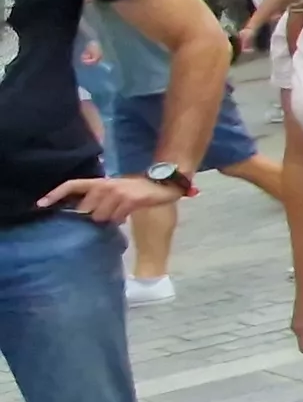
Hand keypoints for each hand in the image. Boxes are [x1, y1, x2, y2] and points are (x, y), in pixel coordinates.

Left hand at [36, 173, 179, 222]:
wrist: (164, 183)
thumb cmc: (138, 188)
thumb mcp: (116, 190)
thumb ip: (100, 198)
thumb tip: (86, 213)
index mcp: (100, 182)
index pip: (72, 185)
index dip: (55, 194)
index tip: (41, 204)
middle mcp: (105, 185)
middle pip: (86, 209)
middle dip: (93, 216)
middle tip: (106, 214)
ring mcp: (117, 192)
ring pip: (100, 216)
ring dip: (109, 219)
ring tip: (119, 213)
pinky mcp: (130, 200)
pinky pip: (116, 218)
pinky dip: (120, 219)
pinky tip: (126, 215)